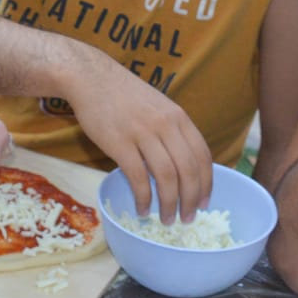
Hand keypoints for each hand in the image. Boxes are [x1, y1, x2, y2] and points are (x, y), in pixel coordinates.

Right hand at [64, 57, 212, 223]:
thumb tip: (183, 165)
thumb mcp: (158, 106)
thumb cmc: (124, 94)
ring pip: (167, 177)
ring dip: (169, 204)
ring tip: (166, 220)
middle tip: (187, 219)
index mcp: (178, 117)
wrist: (91, 77)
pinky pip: (138, 177)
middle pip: (188, 170)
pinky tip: (142, 209)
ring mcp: (143, 133)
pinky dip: (143, 198)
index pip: (202, 155)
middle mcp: (166, 125)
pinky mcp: (119, 143)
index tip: (204, 202)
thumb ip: (172, 131)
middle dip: (191, 200)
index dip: (206, 183)